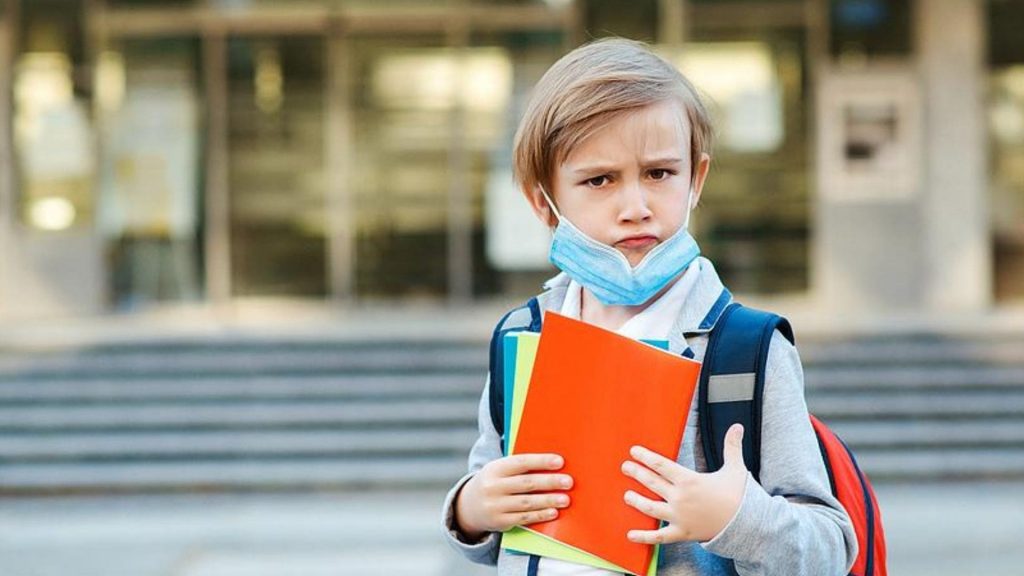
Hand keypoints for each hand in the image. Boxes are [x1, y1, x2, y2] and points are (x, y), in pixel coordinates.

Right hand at [454, 453, 573, 540]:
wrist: (469, 506)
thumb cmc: (495, 483)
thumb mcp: (500, 470)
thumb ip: (520, 467)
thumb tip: (552, 464)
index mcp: (495, 468)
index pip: (520, 462)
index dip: (540, 461)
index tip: (560, 461)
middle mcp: (493, 486)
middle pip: (526, 483)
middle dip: (549, 482)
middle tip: (568, 482)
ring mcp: (495, 505)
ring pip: (526, 502)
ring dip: (548, 501)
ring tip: (565, 499)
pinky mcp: (499, 521)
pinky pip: (523, 518)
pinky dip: (539, 515)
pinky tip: (553, 513)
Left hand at [621, 424, 747, 543]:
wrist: (747, 525)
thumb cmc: (739, 496)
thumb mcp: (735, 468)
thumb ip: (732, 446)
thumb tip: (737, 426)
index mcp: (689, 481)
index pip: (661, 465)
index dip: (645, 457)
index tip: (634, 451)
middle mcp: (680, 498)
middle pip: (652, 483)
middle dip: (636, 473)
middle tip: (625, 467)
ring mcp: (679, 517)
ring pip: (650, 508)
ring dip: (636, 501)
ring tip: (626, 495)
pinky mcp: (682, 533)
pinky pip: (659, 536)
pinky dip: (644, 537)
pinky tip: (630, 535)